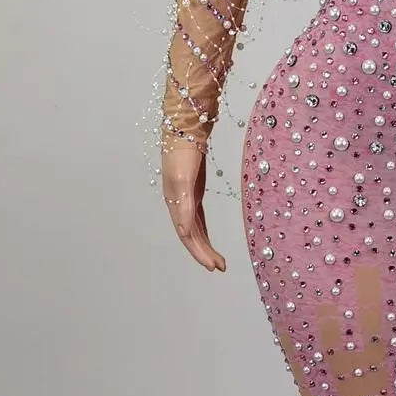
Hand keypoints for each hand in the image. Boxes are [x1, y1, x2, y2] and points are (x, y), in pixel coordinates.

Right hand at [162, 136, 225, 271]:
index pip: (187, 236)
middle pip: (191, 236)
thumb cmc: (182, 153)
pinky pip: (197, 218)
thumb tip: (184, 233)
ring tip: (217, 260)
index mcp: (175, 204)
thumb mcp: (183, 180)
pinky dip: (203, 231)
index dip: (199, 253)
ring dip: (204, 245)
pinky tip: (209, 238)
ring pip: (194, 229)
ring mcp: (185, 197)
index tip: (213, 266)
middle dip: (204, 253)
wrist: (185, 128)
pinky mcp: (193, 190)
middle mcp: (178, 204)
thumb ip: (183, 207)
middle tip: (220, 267)